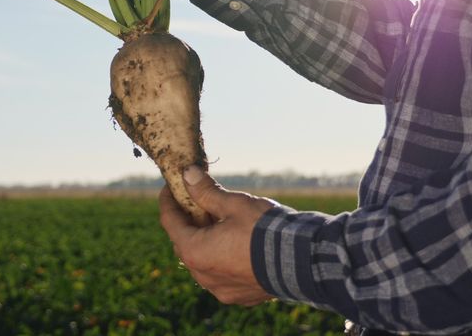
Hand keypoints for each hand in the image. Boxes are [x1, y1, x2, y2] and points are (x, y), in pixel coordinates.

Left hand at [159, 165, 274, 305]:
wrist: (303, 262)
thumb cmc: (265, 229)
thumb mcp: (234, 204)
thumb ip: (206, 191)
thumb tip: (188, 174)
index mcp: (195, 252)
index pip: (170, 222)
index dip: (168, 200)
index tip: (171, 186)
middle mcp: (203, 276)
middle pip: (184, 243)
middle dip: (187, 221)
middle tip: (196, 200)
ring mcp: (220, 289)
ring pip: (202, 261)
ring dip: (204, 241)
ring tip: (217, 221)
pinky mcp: (239, 296)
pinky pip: (220, 275)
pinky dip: (220, 258)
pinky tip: (234, 243)